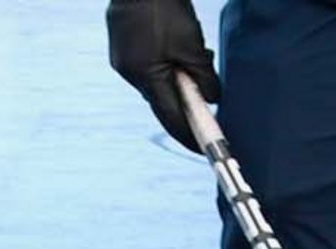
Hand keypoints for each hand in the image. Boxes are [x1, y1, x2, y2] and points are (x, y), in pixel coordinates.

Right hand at [107, 0, 218, 149]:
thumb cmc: (163, 7)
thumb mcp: (191, 42)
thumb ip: (203, 74)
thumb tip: (212, 99)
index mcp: (146, 77)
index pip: (170, 117)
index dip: (188, 134)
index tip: (203, 148)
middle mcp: (131, 75)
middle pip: (161, 101)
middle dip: (184, 104)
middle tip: (206, 104)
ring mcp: (124, 63)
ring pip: (155, 83)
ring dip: (175, 81)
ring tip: (194, 61)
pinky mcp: (123, 51)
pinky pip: (147, 68)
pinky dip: (165, 67)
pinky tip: (175, 51)